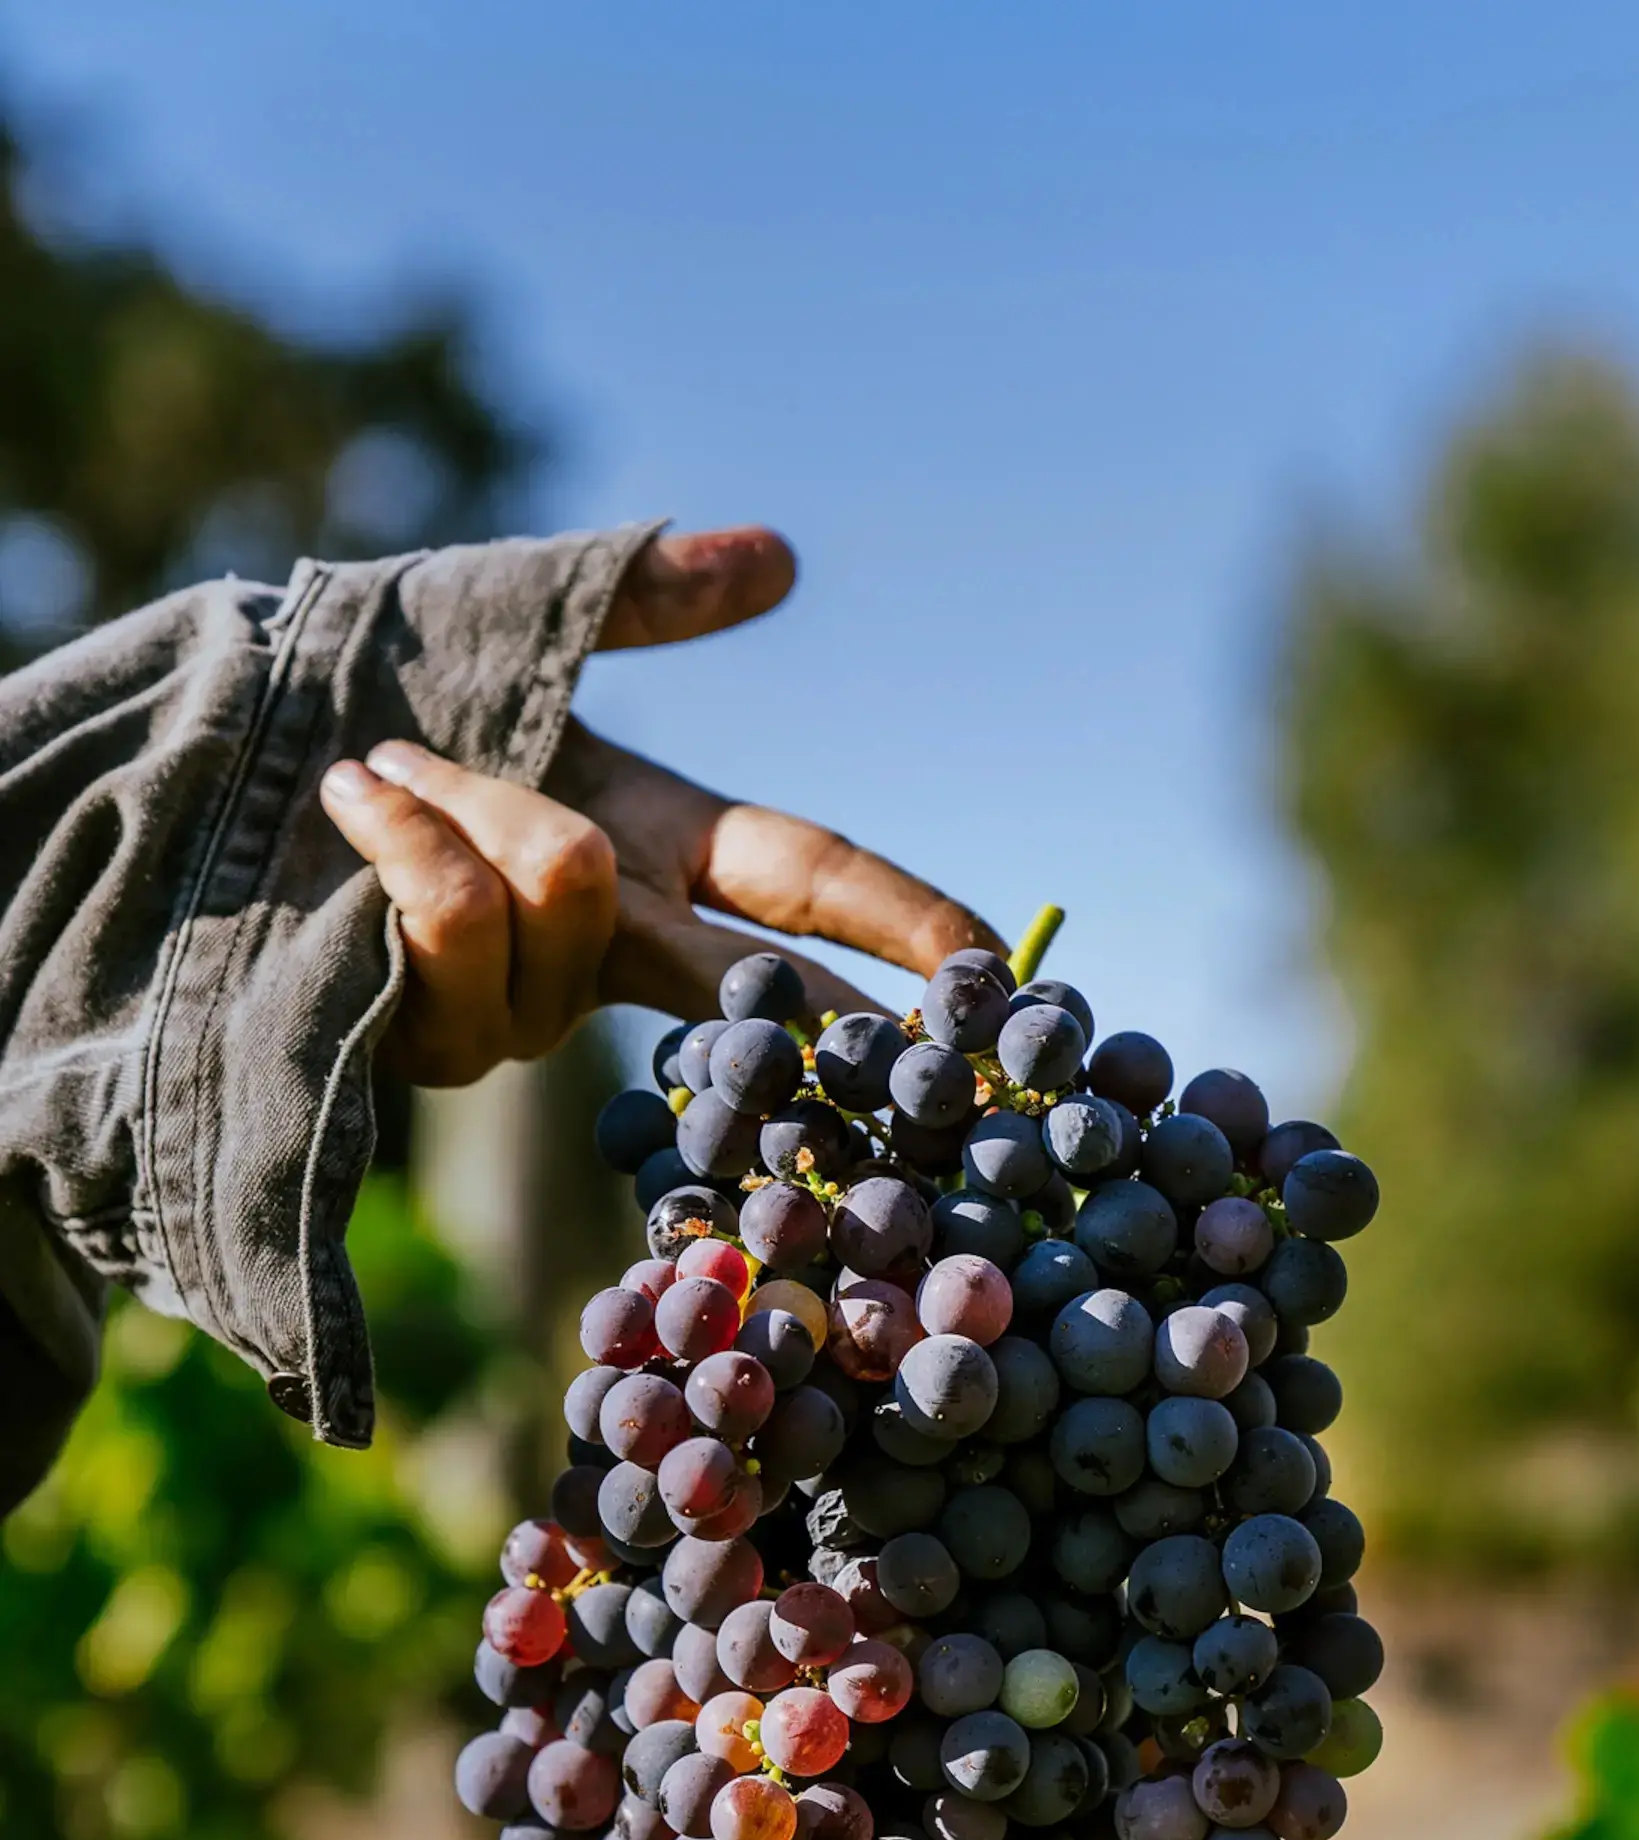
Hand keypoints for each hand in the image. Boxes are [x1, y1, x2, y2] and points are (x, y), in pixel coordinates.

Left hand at [319, 527, 1002, 1085]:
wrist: (214, 739)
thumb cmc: (364, 675)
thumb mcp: (512, 613)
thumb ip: (645, 596)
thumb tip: (777, 557)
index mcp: (652, 842)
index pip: (803, 884)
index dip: (898, 921)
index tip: (987, 969)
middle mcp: (605, 943)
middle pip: (749, 979)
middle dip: (827, 1010)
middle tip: (910, 1046)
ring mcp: (524, 1003)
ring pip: (569, 893)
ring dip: (479, 800)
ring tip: (391, 762)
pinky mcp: (431, 1034)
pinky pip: (462, 920)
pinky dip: (412, 837)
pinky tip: (360, 803)